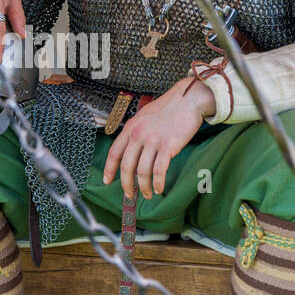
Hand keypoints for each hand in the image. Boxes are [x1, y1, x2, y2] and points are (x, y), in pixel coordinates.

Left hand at [102, 78, 215, 198]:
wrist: (188, 99)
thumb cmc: (169, 108)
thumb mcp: (145, 116)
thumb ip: (136, 131)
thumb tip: (132, 150)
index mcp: (131, 128)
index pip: (114, 152)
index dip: (109, 169)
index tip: (107, 181)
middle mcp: (138, 135)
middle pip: (126, 166)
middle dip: (126, 184)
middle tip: (129, 195)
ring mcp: (153, 141)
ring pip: (142, 172)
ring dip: (144, 187)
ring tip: (148, 194)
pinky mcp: (168, 146)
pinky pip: (159, 171)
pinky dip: (158, 183)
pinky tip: (160, 188)